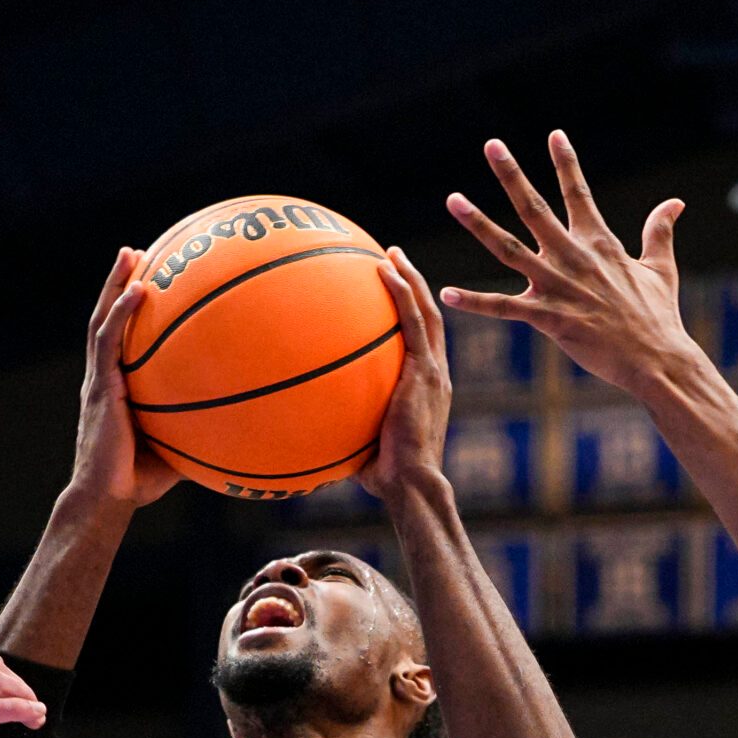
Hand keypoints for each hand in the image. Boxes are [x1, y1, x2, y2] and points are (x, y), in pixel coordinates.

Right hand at [68, 249, 182, 511]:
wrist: (108, 499)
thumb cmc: (140, 481)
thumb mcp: (177, 448)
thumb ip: (200, 430)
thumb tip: (243, 426)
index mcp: (117, 387)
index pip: (121, 340)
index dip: (128, 311)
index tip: (147, 280)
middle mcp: (104, 377)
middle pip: (108, 319)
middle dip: (118, 283)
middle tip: (135, 251)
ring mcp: (99, 381)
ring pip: (103, 321)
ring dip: (115, 284)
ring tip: (130, 253)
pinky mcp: (102, 388)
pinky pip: (110, 343)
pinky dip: (122, 313)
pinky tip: (139, 291)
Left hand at [359, 247, 451, 502]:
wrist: (411, 483)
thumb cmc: (385, 478)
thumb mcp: (361, 447)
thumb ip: (341, 431)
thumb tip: (302, 436)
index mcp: (427, 389)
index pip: (423, 343)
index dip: (413, 316)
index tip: (394, 295)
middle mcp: (435, 374)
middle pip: (429, 318)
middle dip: (413, 286)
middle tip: (393, 261)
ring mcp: (432, 370)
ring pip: (426, 312)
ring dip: (410, 278)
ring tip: (391, 254)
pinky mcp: (425, 371)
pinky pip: (413, 321)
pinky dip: (402, 292)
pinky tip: (385, 269)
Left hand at [440, 132, 693, 394]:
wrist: (657, 359)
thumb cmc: (659, 317)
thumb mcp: (661, 268)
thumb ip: (659, 231)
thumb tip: (676, 202)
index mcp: (600, 244)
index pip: (579, 193)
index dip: (567, 162)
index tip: (554, 134)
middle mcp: (574, 258)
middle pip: (535, 208)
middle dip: (512, 175)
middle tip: (492, 145)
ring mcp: (559, 287)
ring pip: (509, 249)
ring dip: (479, 224)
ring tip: (454, 199)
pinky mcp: (549, 318)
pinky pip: (504, 308)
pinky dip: (475, 302)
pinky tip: (447, 293)